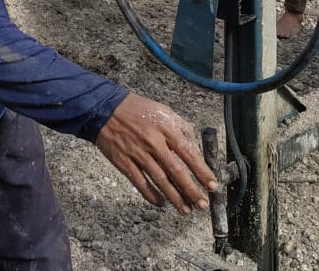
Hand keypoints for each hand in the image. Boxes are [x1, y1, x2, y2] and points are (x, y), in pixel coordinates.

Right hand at [94, 93, 216, 215]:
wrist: (105, 109)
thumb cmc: (137, 110)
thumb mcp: (163, 111)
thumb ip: (181, 127)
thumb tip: (195, 147)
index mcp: (165, 128)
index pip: (188, 153)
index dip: (201, 171)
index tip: (212, 185)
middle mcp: (153, 142)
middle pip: (176, 171)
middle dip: (191, 190)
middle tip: (202, 204)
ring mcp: (138, 153)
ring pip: (160, 180)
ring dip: (174, 197)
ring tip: (185, 210)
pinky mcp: (124, 162)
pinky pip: (140, 183)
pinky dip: (151, 195)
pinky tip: (161, 203)